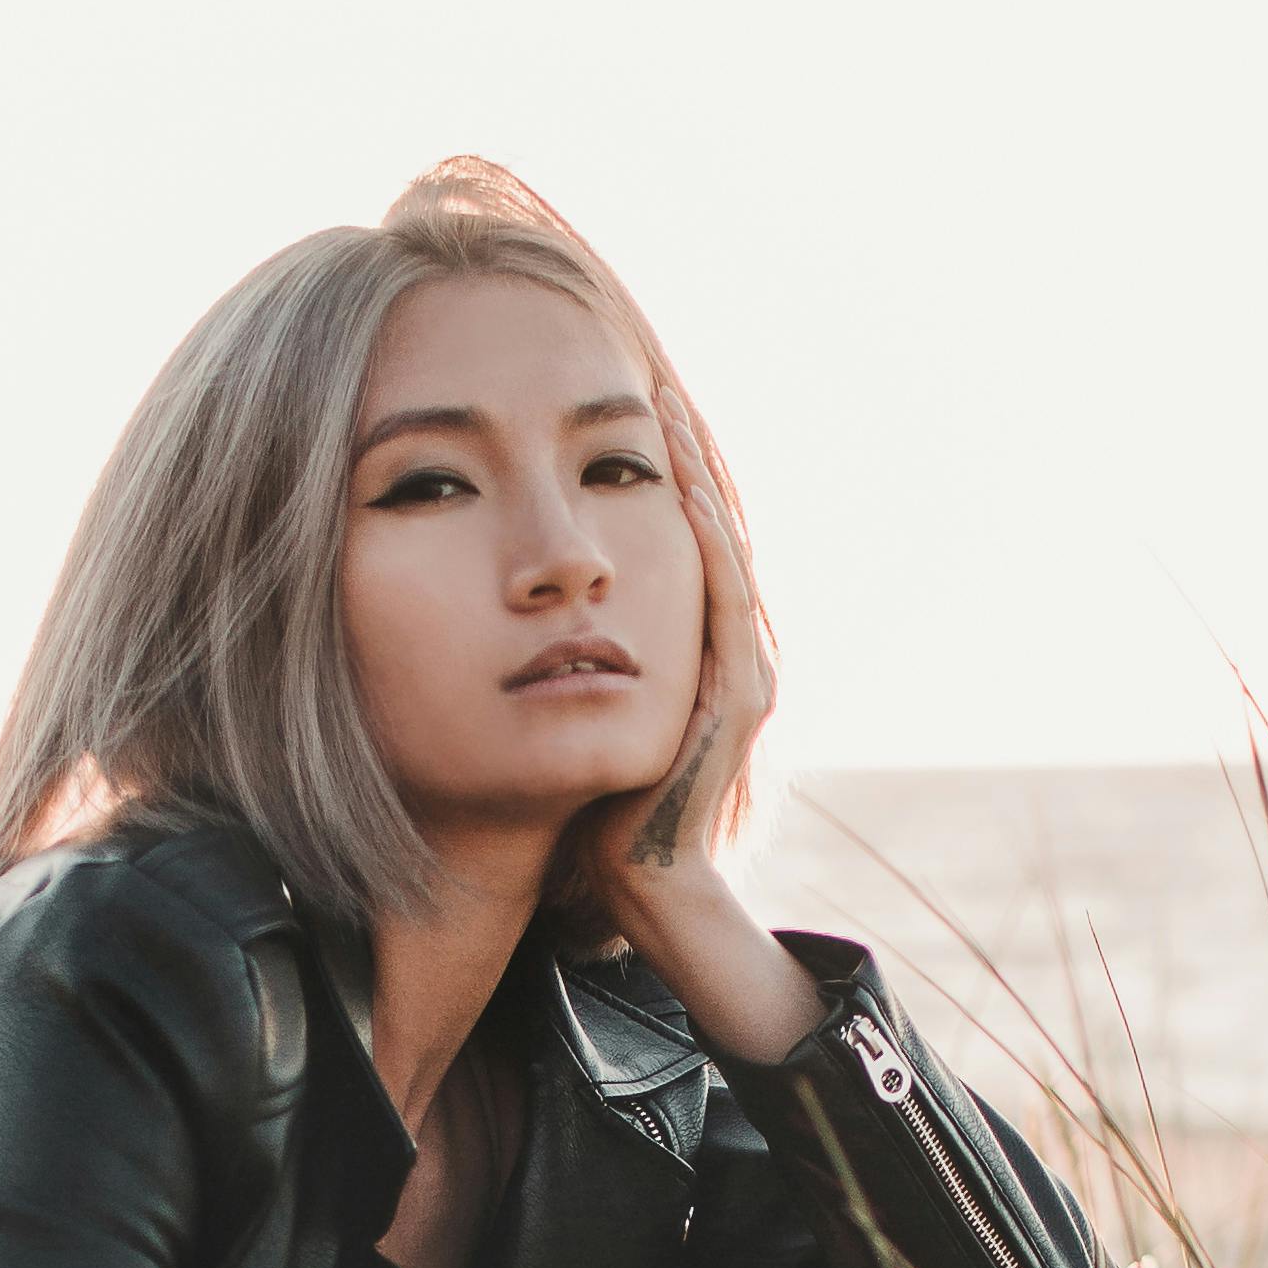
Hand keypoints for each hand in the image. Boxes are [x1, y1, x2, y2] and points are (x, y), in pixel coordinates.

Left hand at [556, 382, 778, 950]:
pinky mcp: (739, 698)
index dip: (664, 475)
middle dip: (685, 459)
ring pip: (725, 553)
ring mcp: (745, 674)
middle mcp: (736, 654)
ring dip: (698, 481)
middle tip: (655, 386)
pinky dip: (707, 544)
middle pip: (714, 530)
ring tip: (667, 416)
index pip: (689, 540)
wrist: (638, 882)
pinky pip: (725, 600)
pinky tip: (678, 492)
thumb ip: (572, 648)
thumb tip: (522, 596)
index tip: (631, 413)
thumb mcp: (582, 701)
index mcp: (703, 652)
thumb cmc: (596, 801)